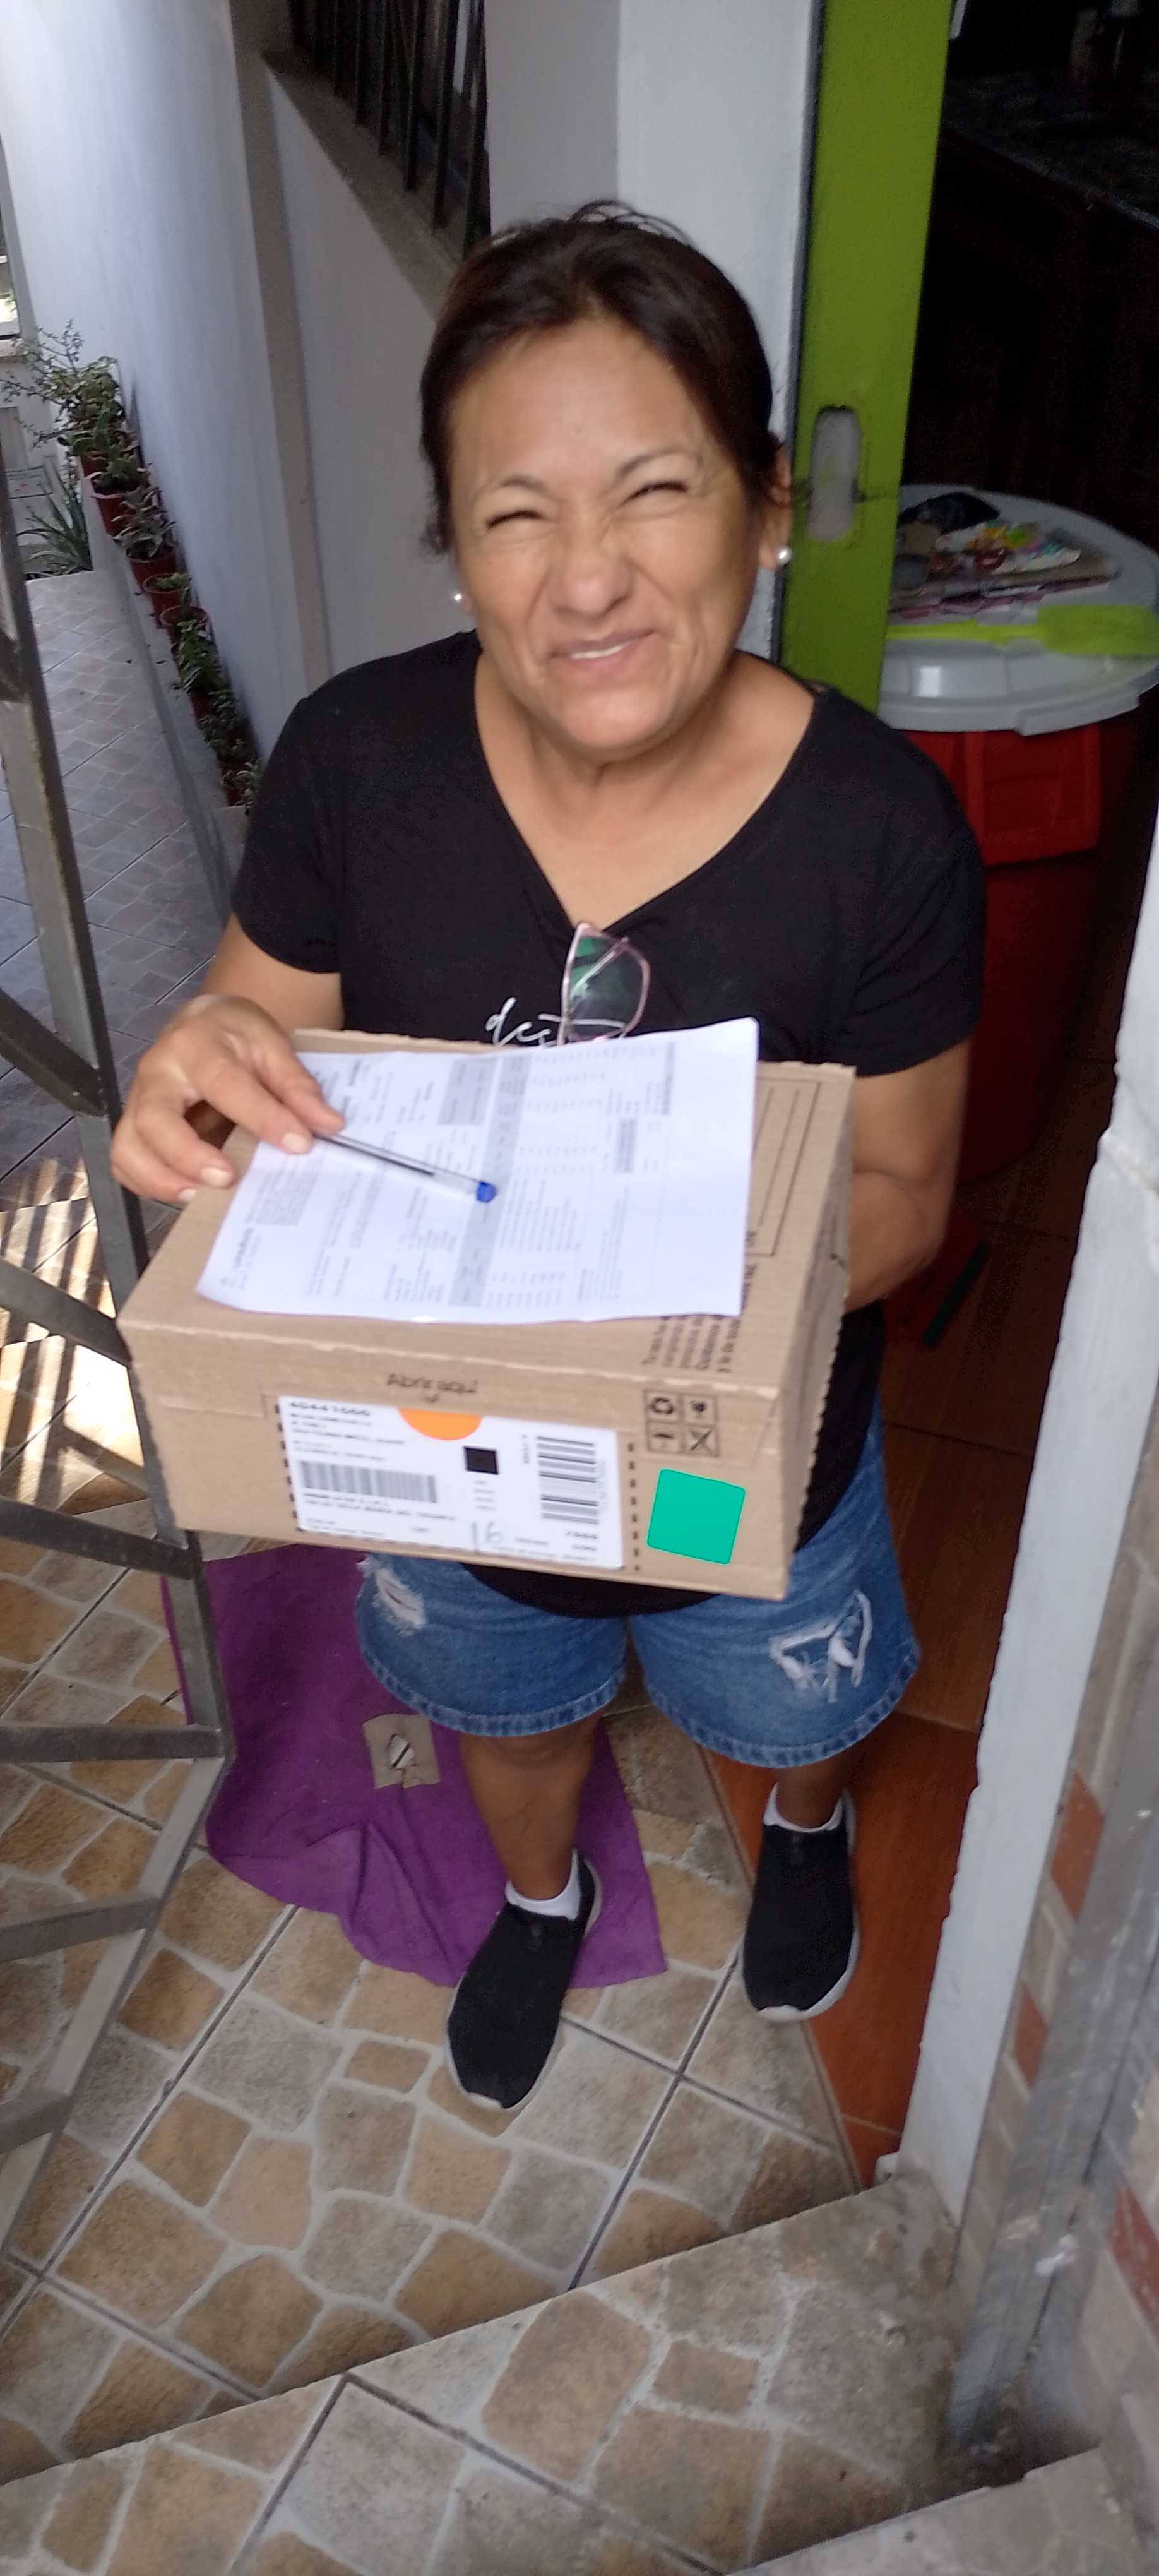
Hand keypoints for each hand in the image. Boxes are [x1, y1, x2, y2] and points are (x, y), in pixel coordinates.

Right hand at [111, 993, 342, 1202]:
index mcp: (194, 1044)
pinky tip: (187, 1193)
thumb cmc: (236, 1036)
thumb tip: (328, 1125)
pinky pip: (125, 1163)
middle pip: (153, 1120)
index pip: (224, 1083)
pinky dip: (149, 1185)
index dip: (261, 1116)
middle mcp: (156, 1073)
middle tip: (227, 1178)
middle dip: (186, 1155)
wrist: (202, 1024)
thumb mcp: (271, 1044)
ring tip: (202, 1196)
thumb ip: (296, 1085)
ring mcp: (139, 1103)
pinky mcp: (135, 1128)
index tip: (299, 1144)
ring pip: (128, 1147)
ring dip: (161, 1179)